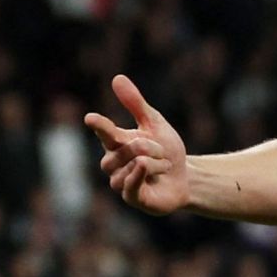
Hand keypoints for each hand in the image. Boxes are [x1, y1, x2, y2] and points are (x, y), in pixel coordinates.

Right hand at [87, 75, 189, 214]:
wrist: (185, 178)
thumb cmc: (166, 150)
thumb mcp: (154, 124)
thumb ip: (136, 104)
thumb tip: (117, 78)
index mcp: (115, 142)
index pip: (104, 131)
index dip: (100, 125)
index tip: (91, 118)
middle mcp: (112, 162)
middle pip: (127, 148)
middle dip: (151, 147)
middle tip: (162, 152)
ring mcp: (119, 181)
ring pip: (134, 165)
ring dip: (156, 162)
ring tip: (164, 166)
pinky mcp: (131, 197)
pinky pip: (130, 185)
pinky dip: (139, 174)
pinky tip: (144, 166)